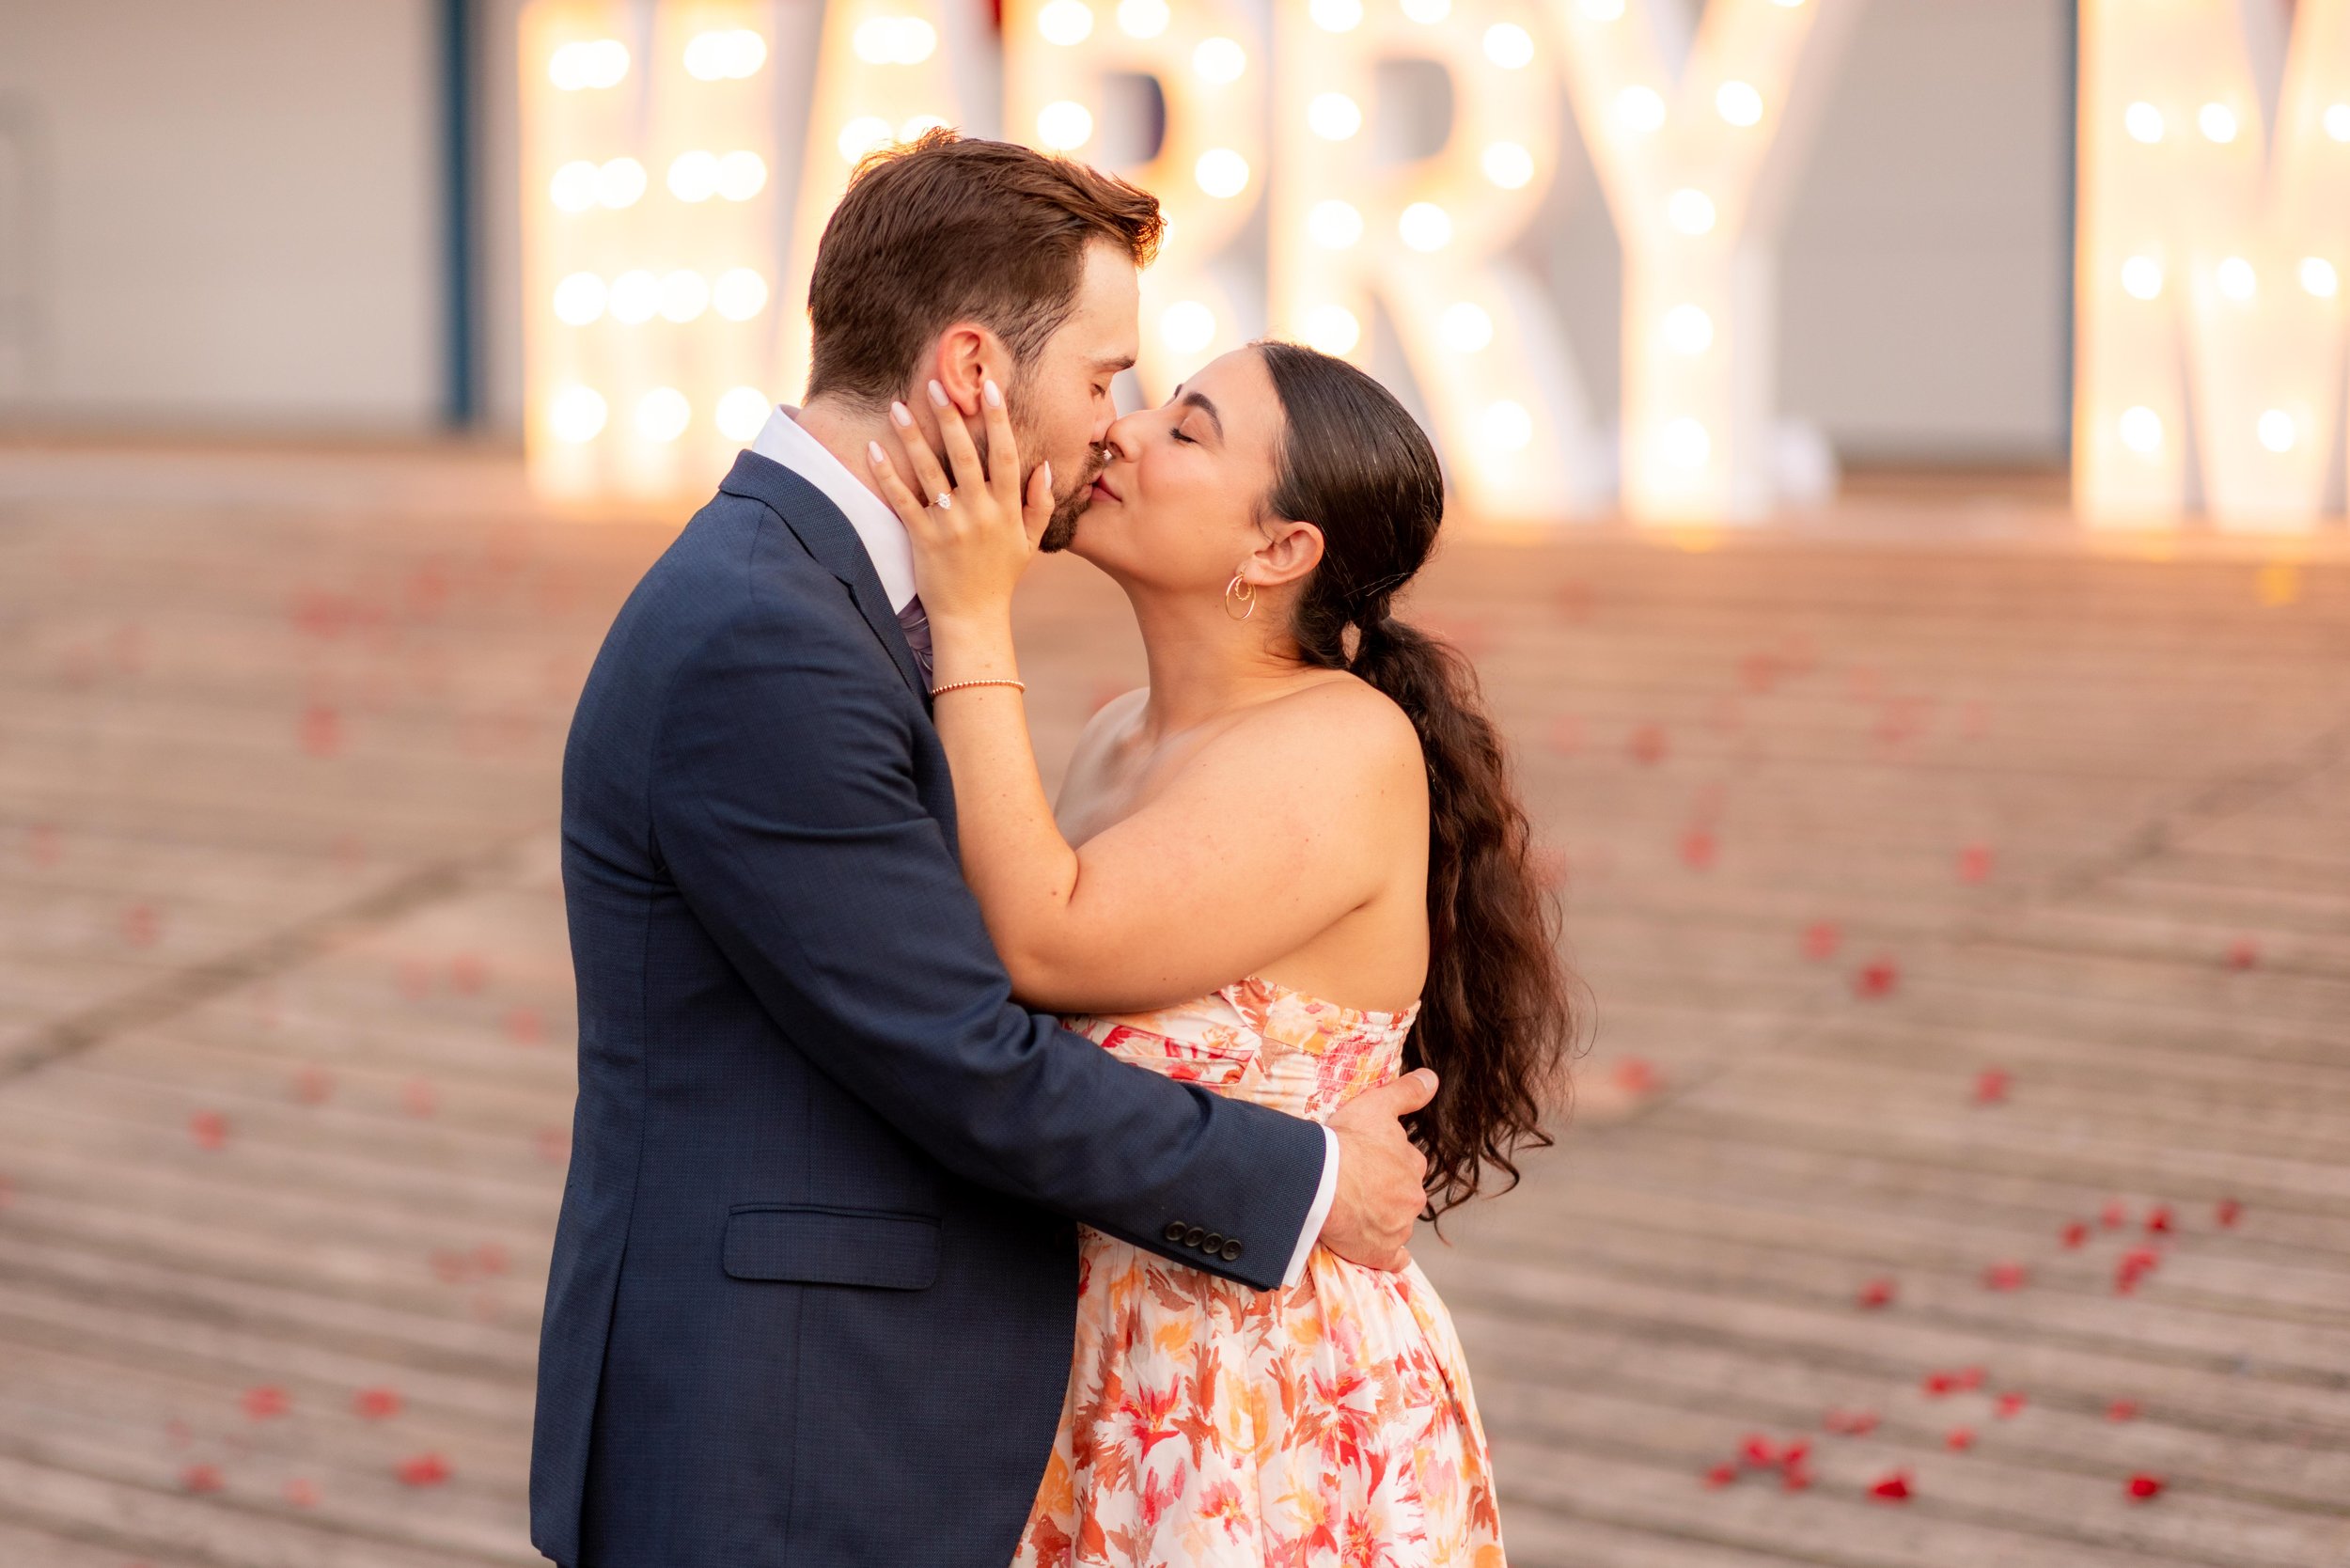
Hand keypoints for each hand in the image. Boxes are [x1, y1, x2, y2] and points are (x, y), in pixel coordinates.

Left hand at [868, 378, 1053, 626]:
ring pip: (930, 472)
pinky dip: (887, 475)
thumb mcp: (1030, 542)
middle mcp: (979, 512)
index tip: (990, 388)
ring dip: (912, 437)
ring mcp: (949, 525)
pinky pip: (902, 501)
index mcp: (1006, 509)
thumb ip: (1040, 504)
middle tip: (936, 383)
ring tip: (897, 406)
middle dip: (951, 417)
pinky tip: (873, 449)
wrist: (972, 618)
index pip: (1005, 455)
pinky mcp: (922, 538)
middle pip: (965, 455)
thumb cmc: (1000, 577)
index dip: (998, 420)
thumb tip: (1046, 466)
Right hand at [1317, 1068, 1436, 1270]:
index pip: (1405, 1165)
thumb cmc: (1346, 1140)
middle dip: (1385, 1192)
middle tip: (1355, 1186)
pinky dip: (1387, 1256)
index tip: (1365, 1162)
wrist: (1320, 1181)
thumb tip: (1433, 1078)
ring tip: (1353, 1212)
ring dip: (1381, 1219)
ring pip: (1396, 1223)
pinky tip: (1375, 1250)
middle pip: (1402, 1195)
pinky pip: (1392, 1259)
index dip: (1385, 1163)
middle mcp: (1412, 1196)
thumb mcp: (1376, 1105)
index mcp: (1412, 1164)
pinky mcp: (1381, 1252)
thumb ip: (1407, 1092)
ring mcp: (1398, 1227)